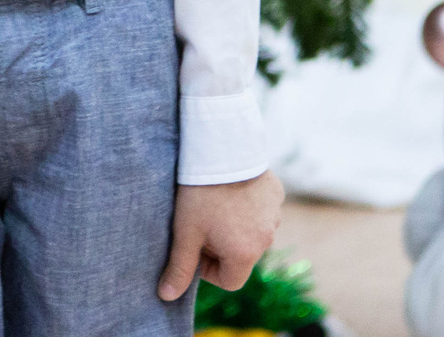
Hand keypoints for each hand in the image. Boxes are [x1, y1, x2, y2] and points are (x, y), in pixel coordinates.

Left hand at [158, 170, 282, 298]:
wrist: (220, 148)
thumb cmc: (200, 194)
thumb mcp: (185, 232)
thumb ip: (179, 267)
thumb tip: (167, 296)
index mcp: (246, 254)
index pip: (229, 281)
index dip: (207, 269)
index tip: (194, 246)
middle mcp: (267, 238)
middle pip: (241, 256)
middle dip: (220, 246)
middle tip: (200, 222)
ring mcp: (275, 215)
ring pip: (252, 232)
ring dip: (234, 226)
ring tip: (213, 203)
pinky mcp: (276, 193)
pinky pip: (261, 210)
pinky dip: (247, 206)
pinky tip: (229, 188)